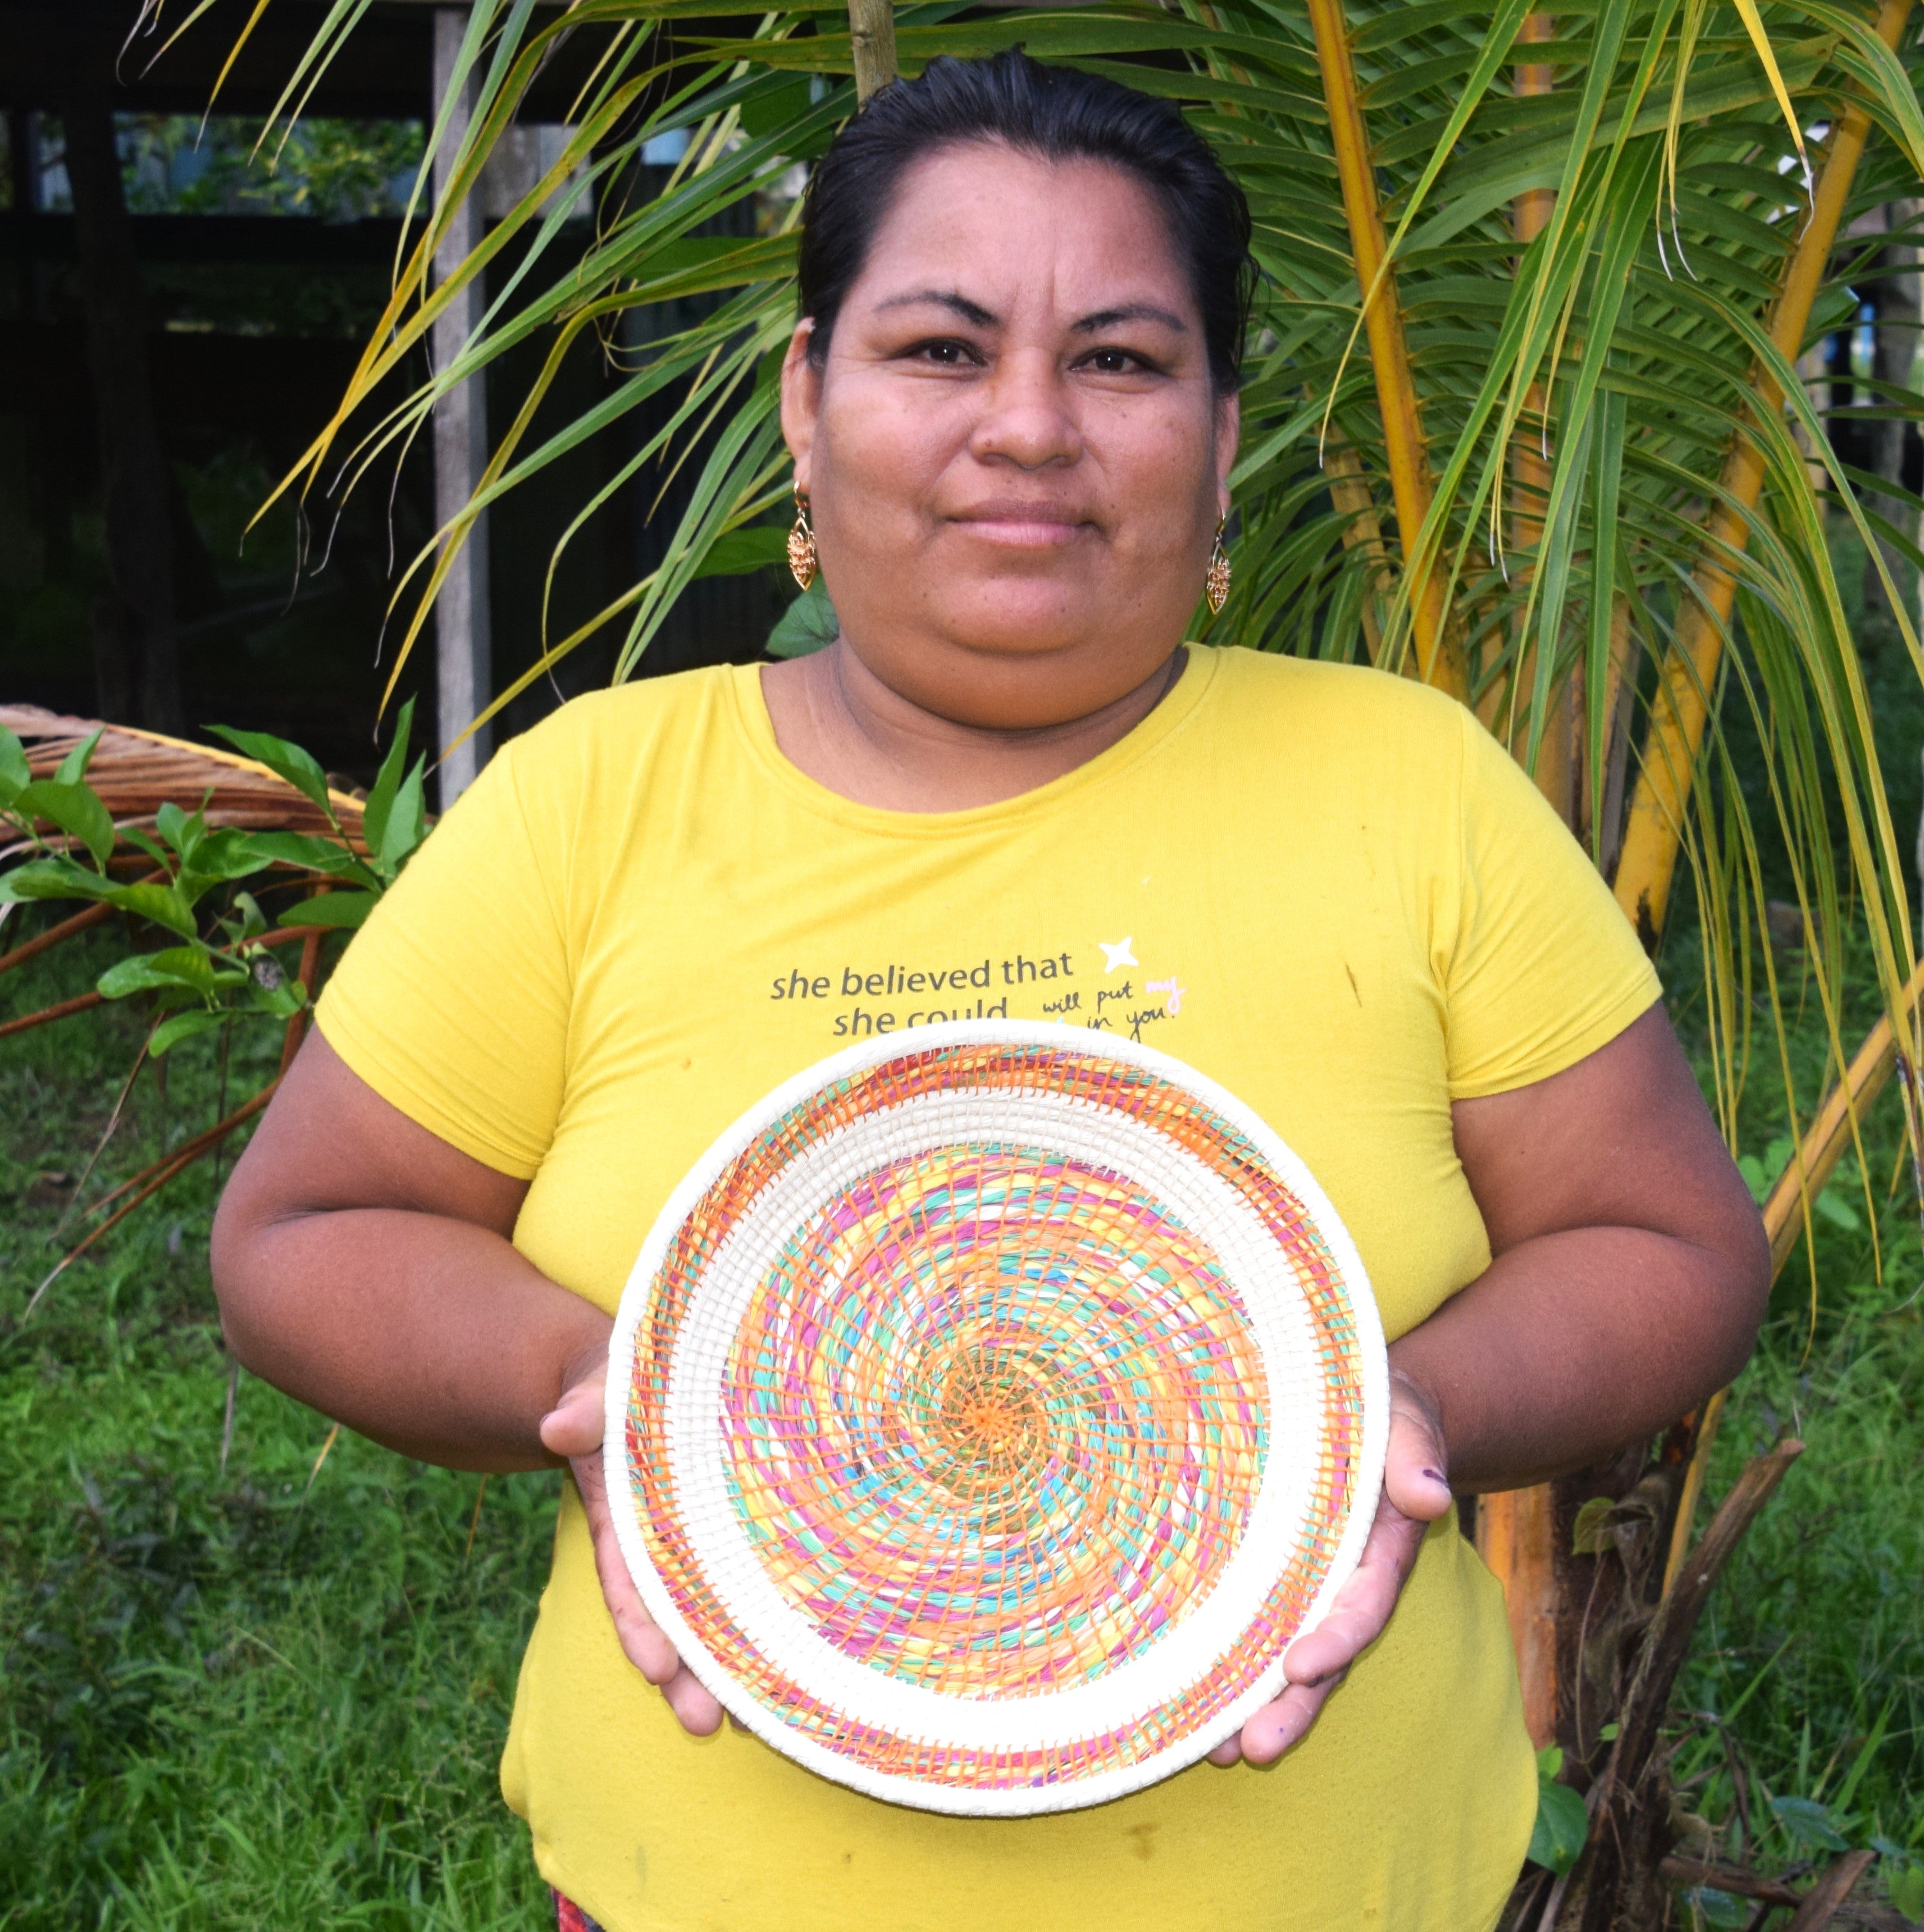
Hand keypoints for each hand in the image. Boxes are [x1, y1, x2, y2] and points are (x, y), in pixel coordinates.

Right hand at [539, 1366, 723, 1735]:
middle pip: (668, 1610)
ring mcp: (693, 1534)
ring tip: (753, 1725)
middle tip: (706, 1726)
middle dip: (684, 1669)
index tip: (654, 1668)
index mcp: (622, 1508)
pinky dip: (753, 1619)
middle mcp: (655, 1534)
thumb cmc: (618, 1379)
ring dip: (722, 1661)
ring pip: (707, 1606)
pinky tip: (787, 1665)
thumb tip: (557, 1427)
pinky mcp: (728, 1526)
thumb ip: (585, 1406)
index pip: (627, 1573)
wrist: (646, 1371)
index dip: (638, 1620)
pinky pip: (740, 1576)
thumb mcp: (598, 1385)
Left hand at [1207, 1367, 1452, 1767]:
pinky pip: (1256, 1626)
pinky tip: (1196, 1711)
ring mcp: (1309, 1582)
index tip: (1301, 1665)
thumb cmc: (1382, 1408)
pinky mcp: (1274, 1574)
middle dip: (1294, 1705)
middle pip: (1324, 1653)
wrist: (1359, 1402)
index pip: (1362, 1603)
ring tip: (1219, 1755)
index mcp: (1381, 1547)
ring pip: (1287, 1656)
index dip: (1336, 1637)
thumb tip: (1428, 1492)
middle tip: (1254, 1749)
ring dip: (1257, 1705)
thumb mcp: (1405, 1418)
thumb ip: (1416, 1452)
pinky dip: (1233, 1669)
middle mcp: (1346, 1579)